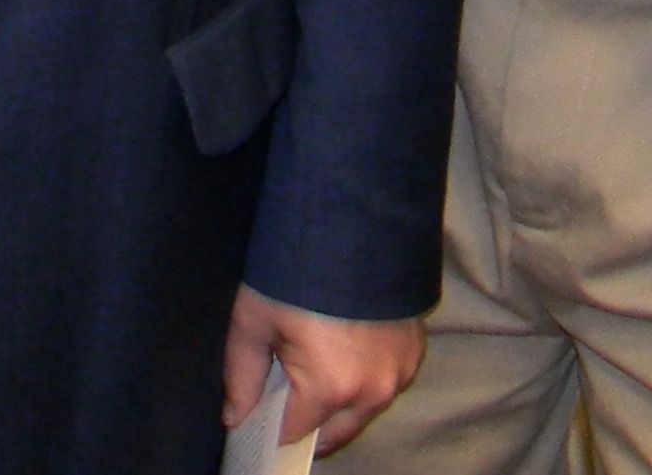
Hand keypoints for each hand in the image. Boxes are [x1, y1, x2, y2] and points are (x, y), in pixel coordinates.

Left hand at [224, 286, 423, 456]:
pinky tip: (344, 347)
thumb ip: (242, 375)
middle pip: (333, 432)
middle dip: (307, 418)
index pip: (295, 433)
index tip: (260, 406)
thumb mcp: (253, 319)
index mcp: (332, 388)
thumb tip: (235, 418)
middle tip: (284, 384)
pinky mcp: (416, 353)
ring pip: (361, 411)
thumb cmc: (294, 267)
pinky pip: (384, 384)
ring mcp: (400, 374)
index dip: (271, 423)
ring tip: (313, 360)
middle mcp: (373, 392)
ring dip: (338, 401)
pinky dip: (363, 378)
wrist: (352, 218)